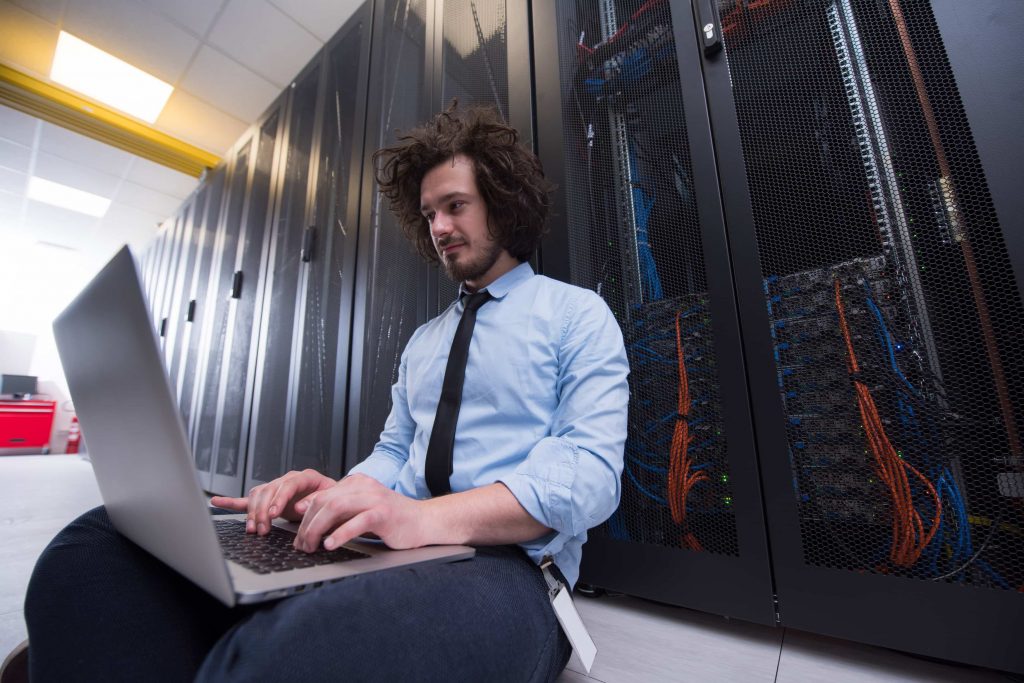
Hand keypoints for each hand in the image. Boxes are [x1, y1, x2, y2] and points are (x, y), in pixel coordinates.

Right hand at [210, 469, 335, 535]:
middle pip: (269, 491)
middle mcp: (288, 479)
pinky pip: (247, 498)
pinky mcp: (268, 498)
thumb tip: (300, 507)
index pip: (288, 485)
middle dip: (263, 512)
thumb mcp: (332, 499)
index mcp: (306, 477)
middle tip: (262, 530)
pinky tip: (217, 501)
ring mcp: (276, 487)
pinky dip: (231, 501)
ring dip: (252, 513)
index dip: (279, 499)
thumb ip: (317, 501)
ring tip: (252, 529)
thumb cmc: (333, 498)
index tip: (274, 514)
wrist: (332, 498)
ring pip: (257, 496)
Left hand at [293, 474, 431, 551]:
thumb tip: (307, 515)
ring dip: (318, 529)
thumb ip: (339, 511)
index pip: (321, 495)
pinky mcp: (384, 513)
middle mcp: (363, 487)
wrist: (424, 521)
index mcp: (356, 483)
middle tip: (302, 546)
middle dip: (308, 525)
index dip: (305, 515)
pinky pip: (357, 522)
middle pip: (324, 501)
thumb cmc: (392, 519)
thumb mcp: (361, 511)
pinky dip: (340, 534)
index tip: (297, 534)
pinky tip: (331, 545)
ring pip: (336, 508)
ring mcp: (374, 498)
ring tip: (312, 547)